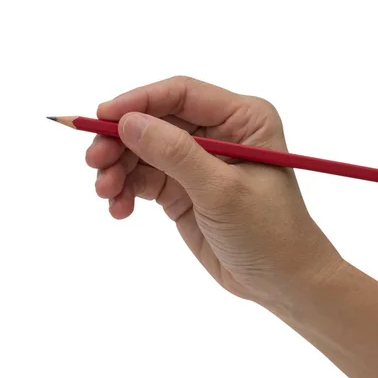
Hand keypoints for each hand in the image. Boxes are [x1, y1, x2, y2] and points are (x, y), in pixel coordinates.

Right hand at [85, 76, 341, 302]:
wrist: (281, 283)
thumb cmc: (268, 232)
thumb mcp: (222, 191)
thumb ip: (175, 153)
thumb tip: (127, 122)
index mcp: (241, 118)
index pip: (181, 95)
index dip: (138, 101)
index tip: (102, 116)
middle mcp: (218, 133)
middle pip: (155, 121)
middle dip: (121, 141)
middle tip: (95, 161)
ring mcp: (196, 162)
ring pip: (143, 151)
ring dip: (118, 169)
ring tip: (106, 193)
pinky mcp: (181, 189)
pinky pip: (143, 179)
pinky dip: (126, 190)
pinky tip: (120, 209)